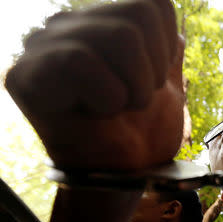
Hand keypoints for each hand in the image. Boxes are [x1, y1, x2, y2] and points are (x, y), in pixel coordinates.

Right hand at [5, 0, 184, 169]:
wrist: (126, 173)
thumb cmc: (143, 130)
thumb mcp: (167, 82)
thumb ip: (165, 46)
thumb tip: (161, 10)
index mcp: (100, 23)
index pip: (154, 4)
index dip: (165, 50)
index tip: (151, 83)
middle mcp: (68, 25)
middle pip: (139, 15)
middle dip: (152, 72)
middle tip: (134, 102)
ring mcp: (43, 46)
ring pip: (121, 36)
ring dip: (134, 89)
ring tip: (116, 109)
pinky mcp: (26, 75)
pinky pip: (81, 62)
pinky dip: (107, 98)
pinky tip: (95, 114)